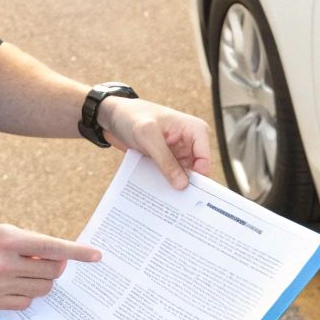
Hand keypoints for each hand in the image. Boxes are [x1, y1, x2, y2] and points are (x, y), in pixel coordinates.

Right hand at [0, 223, 99, 309]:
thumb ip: (27, 242)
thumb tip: (55, 255)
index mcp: (8, 240)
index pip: (52, 247)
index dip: (78, 252)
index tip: (96, 256)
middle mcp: (5, 263)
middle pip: (52, 271)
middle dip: (55, 266)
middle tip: (44, 261)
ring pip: (42, 289)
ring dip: (43, 281)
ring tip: (28, 272)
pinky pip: (26, 303)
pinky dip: (28, 295)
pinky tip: (16, 285)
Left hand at [97, 96, 213, 189]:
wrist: (114, 116)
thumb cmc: (132, 117)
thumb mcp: (148, 137)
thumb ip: (166, 161)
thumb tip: (182, 185)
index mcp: (196, 131)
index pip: (205, 162)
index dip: (198, 180)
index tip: (185, 194)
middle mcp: (191, 143)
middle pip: (196, 173)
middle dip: (186, 186)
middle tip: (175, 203)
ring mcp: (179, 153)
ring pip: (183, 178)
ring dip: (173, 187)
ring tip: (163, 200)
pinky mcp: (167, 161)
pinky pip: (170, 177)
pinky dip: (164, 185)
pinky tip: (155, 194)